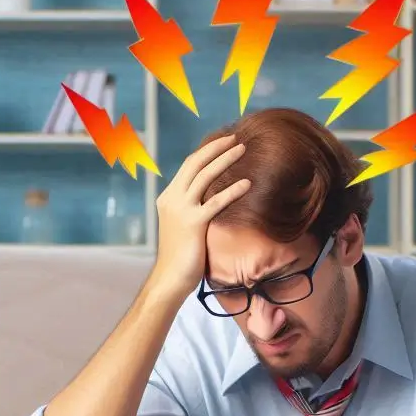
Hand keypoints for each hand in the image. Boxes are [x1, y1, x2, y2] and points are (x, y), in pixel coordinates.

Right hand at [147, 134, 251, 302]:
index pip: (188, 167)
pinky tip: (247, 184)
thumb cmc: (180, 257)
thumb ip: (192, 210)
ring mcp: (181, 210)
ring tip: (243, 149)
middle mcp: (172, 199)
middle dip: (215, 147)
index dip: (206, 152)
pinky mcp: (193, 223)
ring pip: (204, 175)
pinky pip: (216, 201)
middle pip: (195, 163)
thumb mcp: (183, 227)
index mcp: (168, 198)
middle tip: (235, 137)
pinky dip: (233, 190)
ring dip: (225, 159)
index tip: (223, 143)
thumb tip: (211, 201)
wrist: (170, 279)